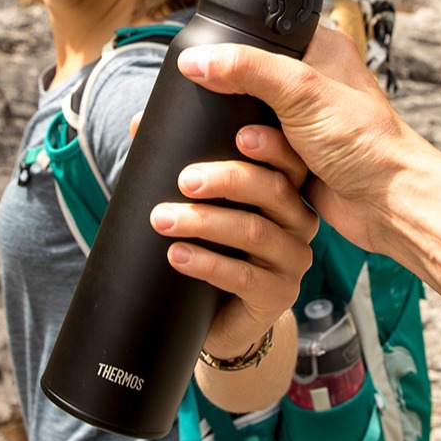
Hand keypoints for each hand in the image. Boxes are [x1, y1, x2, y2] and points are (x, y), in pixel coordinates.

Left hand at [148, 125, 316, 356]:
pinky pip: (245, 278)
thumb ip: (180, 163)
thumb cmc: (212, 248)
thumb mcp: (200, 204)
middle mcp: (299, 221)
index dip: (269, 144)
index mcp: (285, 191)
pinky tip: (177, 255)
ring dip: (205, 222)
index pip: (288, 160)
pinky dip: (207, 263)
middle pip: (273, 190)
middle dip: (226, 179)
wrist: (219, 317)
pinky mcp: (279, 295)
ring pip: (255, 232)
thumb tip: (141, 123)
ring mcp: (294, 260)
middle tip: (182, 180)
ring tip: (162, 219)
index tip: (237, 134)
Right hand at [175, 25, 434, 255]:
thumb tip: (193, 60)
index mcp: (319, 49)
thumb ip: (246, 68)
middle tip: (260, 122)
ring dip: (257, 145)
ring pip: (247, 125)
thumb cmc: (365, 141)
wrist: (389, 203)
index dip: (236, 53)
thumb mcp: (301, 91)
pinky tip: (287, 172)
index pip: (261, 34)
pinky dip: (265, 166)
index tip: (217, 71)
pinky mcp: (294, 157)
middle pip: (246, 85)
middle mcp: (310, 83)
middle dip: (244, 110)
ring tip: (280, 151)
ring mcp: (302, 123)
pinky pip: (257, 157)